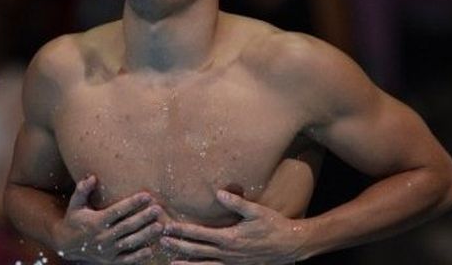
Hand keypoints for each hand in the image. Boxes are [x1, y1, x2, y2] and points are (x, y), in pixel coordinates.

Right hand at [52, 175, 163, 263]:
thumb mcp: (76, 204)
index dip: (132, 203)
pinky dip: (138, 256)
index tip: (147, 195)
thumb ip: (83, 190)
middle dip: (143, 218)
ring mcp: (107, 250)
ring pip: (129, 243)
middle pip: (127, 226)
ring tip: (160, 227)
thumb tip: (92, 177)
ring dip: (145, 235)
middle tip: (158, 209)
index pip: (117, 211)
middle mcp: (102, 237)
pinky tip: (150, 250)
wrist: (67, 245)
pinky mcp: (110, 261)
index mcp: (96, 221)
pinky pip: (126, 260)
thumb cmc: (75, 219)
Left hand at [160, 190, 306, 263]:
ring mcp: (232, 263)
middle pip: (197, 251)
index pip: (200, 234)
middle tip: (161, 242)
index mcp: (230, 238)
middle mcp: (228, 253)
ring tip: (172, 262)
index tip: (168, 227)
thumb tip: (219, 193)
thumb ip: (237, 203)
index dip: (182, 231)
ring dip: (187, 262)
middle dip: (178, 246)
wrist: (290, 245)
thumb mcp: (256, 211)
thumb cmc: (273, 225)